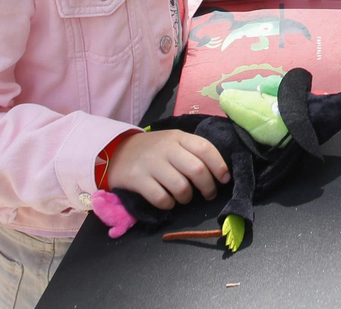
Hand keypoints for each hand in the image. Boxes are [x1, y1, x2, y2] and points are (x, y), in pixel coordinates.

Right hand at [105, 129, 229, 209]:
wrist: (115, 152)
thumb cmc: (152, 150)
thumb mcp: (172, 142)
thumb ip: (192, 151)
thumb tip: (220, 171)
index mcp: (178, 137)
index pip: (206, 148)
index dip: (219, 166)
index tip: (225, 179)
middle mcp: (166, 148)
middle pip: (197, 169)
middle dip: (208, 187)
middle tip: (209, 194)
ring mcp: (151, 164)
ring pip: (181, 186)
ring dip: (187, 197)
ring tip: (185, 198)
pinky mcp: (138, 180)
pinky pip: (161, 198)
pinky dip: (168, 204)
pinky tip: (168, 202)